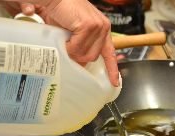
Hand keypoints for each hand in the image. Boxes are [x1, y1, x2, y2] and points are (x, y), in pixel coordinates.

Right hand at [2, 0, 119, 86]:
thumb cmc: (60, 13)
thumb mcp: (74, 33)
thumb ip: (80, 46)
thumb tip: (79, 62)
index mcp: (102, 30)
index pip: (109, 53)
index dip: (112, 69)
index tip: (114, 83)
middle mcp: (103, 27)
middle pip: (92, 57)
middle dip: (78, 57)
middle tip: (67, 48)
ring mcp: (98, 26)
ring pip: (85, 55)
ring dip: (71, 52)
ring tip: (64, 40)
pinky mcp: (89, 26)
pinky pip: (77, 49)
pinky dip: (68, 46)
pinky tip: (63, 36)